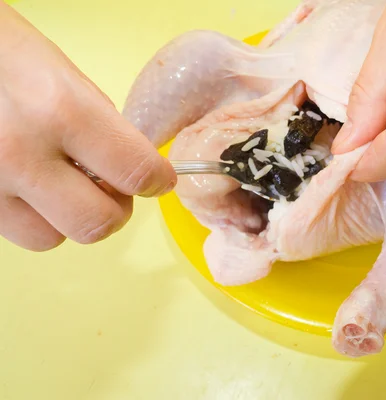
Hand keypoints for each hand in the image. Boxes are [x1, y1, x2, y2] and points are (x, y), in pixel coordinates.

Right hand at [0, 3, 175, 250]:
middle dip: (116, 209)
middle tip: (113, 188)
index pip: (135, 171)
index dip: (157, 180)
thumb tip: (133, 169)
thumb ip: (105, 128)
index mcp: (62, 110)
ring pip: (53, 238)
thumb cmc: (7, 56)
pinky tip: (33, 187)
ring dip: (70, 219)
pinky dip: (36, 218)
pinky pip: (18, 233)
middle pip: (97, 223)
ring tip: (64, 186)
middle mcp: (23, 152)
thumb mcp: (68, 78)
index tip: (160, 180)